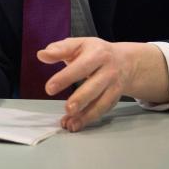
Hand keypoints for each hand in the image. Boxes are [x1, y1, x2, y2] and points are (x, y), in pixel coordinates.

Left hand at [39, 38, 167, 131]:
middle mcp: (108, 70)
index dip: (65, 78)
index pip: (80, 66)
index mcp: (97, 53)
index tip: (49, 89)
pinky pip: (103, 110)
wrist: (127, 61)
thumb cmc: (95, 51)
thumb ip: (59, 49)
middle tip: (68, 109)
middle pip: (95, 86)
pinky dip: (89, 118)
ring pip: (102, 102)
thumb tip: (41, 55)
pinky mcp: (115, 97)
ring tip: (71, 124)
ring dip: (86, 115)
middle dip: (81, 99)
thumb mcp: (78, 44)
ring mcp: (114, 85)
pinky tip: (76, 124)